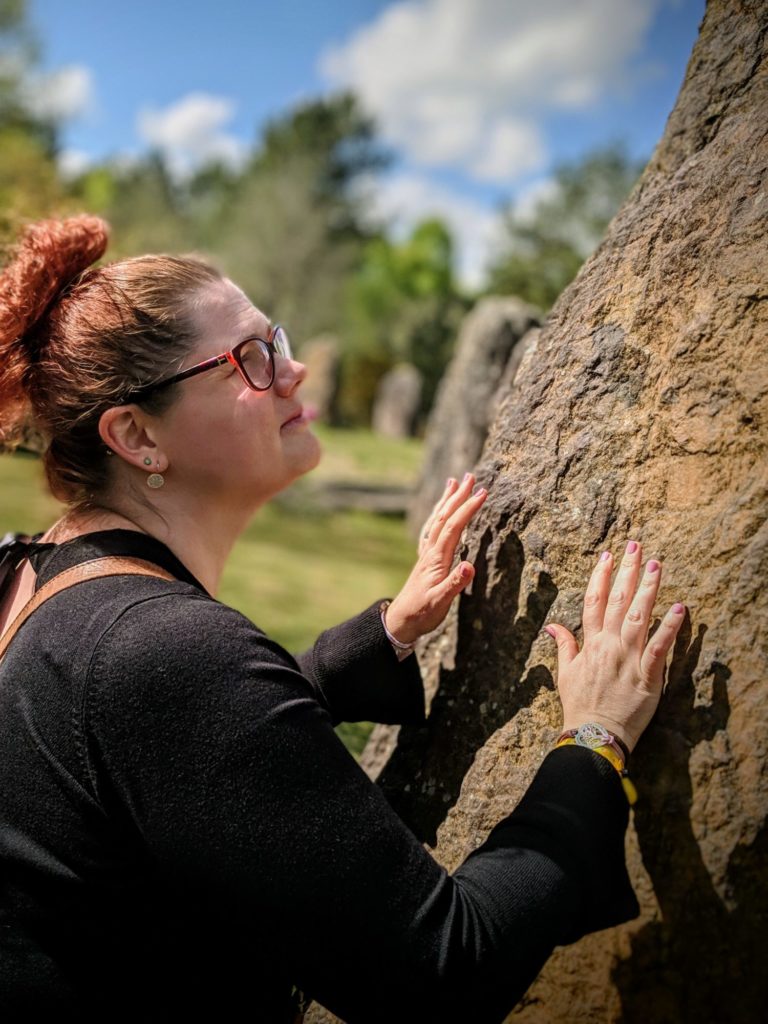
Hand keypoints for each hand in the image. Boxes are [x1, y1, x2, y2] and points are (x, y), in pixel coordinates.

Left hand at [384, 474, 487, 645]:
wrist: (401, 621)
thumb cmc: (423, 613)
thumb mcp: (441, 602)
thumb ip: (455, 584)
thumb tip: (469, 565)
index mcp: (436, 559)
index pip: (453, 527)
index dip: (468, 509)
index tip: (483, 492)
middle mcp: (430, 551)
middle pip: (444, 517)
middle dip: (458, 495)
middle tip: (470, 476)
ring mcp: (427, 554)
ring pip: (437, 520)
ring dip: (446, 500)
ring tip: (453, 481)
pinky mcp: (426, 559)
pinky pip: (433, 529)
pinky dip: (439, 515)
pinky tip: (441, 511)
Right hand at [545, 541, 684, 753]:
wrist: (593, 734)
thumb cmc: (579, 706)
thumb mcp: (565, 673)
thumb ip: (564, 646)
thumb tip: (552, 626)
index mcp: (591, 643)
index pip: (594, 601)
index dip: (601, 576)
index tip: (607, 556)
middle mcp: (609, 645)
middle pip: (619, 600)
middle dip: (627, 571)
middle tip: (636, 546)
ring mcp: (628, 658)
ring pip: (639, 616)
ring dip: (648, 589)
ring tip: (657, 565)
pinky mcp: (647, 675)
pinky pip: (660, 647)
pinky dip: (670, 628)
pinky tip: (680, 608)